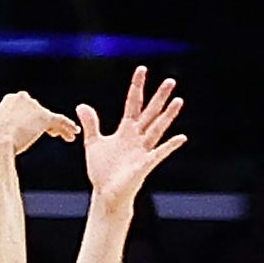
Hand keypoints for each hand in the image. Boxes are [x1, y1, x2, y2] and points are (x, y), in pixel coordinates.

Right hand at [0, 87, 68, 159]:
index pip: (27, 107)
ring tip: (68, 136)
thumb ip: (7, 128)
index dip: (33, 118)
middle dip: (47, 123)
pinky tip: (73, 133)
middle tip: (53, 133)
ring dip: (60, 127)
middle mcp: (22, 98)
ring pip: (51, 117)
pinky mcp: (44, 116)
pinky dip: (68, 127)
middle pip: (39, 111)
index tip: (39, 128)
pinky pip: (60, 120)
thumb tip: (10, 136)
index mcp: (10, 100)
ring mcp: (34, 107)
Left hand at [78, 68, 185, 206]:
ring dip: (168, 115)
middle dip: (160, 97)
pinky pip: (160, 152)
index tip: (142, 70)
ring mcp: (143, 150)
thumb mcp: (93, 143)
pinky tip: (181, 137)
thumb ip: (91, 123)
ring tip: (179, 101)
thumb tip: (82, 105)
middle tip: (171, 81)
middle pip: (151, 112)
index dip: (137, 86)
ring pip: (158, 128)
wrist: (106, 193)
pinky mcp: (145, 164)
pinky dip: (170, 145)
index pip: (133, 103)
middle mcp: (137, 137)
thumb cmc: (102, 170)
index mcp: (126, 131)